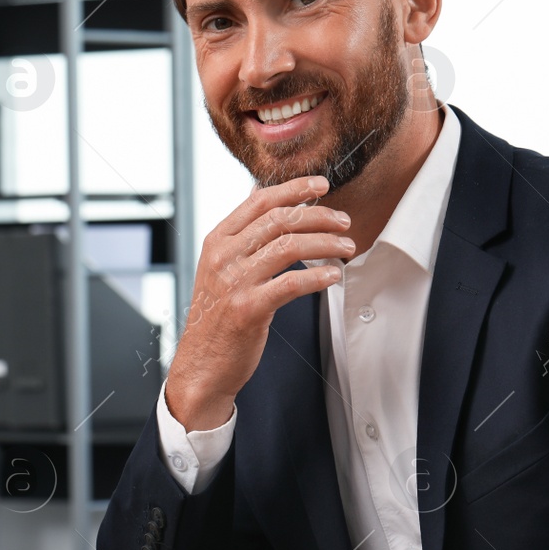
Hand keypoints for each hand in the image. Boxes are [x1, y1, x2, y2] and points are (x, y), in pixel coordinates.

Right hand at [166, 175, 351, 430]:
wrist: (201, 364)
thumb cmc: (217, 316)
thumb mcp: (218, 267)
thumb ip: (240, 234)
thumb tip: (260, 194)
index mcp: (217, 240)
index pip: (260, 200)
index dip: (295, 189)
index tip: (322, 185)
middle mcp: (223, 256)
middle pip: (280, 220)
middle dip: (320, 215)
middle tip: (344, 221)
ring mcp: (235, 282)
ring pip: (290, 246)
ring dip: (326, 243)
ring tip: (346, 247)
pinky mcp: (249, 309)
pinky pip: (292, 283)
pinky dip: (319, 277)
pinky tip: (334, 276)